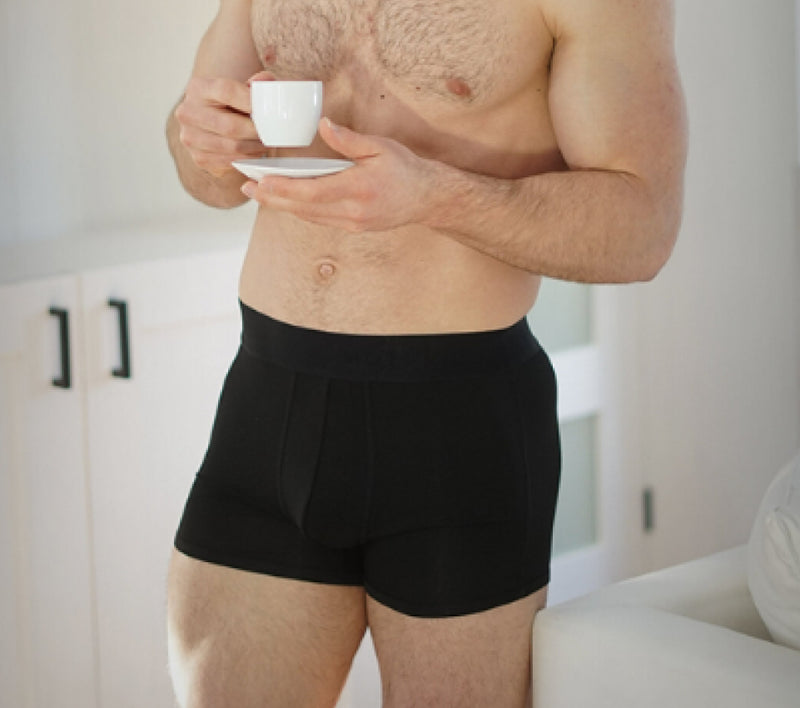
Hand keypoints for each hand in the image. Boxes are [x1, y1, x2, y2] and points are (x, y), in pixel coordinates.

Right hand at [174, 71, 273, 177]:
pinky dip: (248, 158)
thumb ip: (257, 83)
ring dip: (255, 147)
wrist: (211, 127)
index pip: (226, 91)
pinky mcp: (199, 158)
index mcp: (198, 88)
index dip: (250, 100)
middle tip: (272, 132)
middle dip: (257, 131)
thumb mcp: (241, 89)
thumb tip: (266, 81)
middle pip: (231, 125)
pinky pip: (231, 161)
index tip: (268, 109)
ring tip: (266, 142)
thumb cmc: (231, 106)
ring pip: (233, 146)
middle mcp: (188, 112)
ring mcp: (191, 138)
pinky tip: (254, 151)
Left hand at [240, 118, 438, 231]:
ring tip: (259, 194)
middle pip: (304, 208)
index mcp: (358, 188)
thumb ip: (350, 140)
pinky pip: (320, 219)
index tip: (261, 182)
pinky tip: (285, 201)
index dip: (284, 188)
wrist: (427, 199)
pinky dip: (300, 210)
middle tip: (247, 188)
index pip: (312, 191)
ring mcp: (352, 223)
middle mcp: (352, 211)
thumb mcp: (381, 147)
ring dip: (282, 206)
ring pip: (309, 216)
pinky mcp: (353, 228)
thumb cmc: (405, 169)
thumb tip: (324, 126)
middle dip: (272, 198)